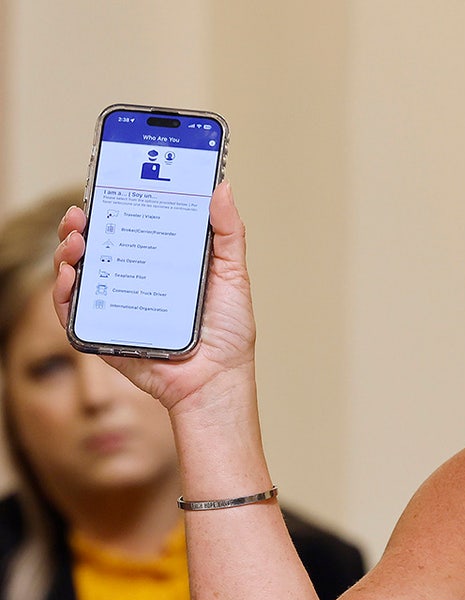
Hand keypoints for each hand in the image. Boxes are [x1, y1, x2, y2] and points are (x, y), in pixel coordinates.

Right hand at [52, 182, 256, 412]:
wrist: (218, 379)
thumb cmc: (229, 331)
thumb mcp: (233, 274)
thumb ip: (228, 233)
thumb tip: (222, 188)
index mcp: (161, 263)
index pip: (127, 227)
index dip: (111, 207)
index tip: (103, 188)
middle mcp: (134, 281)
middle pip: (95, 246)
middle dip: (79, 226)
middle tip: (80, 215)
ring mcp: (116, 306)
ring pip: (77, 274)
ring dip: (66, 253)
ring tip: (75, 242)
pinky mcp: (104, 334)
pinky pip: (73, 313)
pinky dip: (63, 293)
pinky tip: (69, 277)